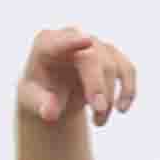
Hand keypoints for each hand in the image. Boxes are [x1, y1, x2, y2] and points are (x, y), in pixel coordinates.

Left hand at [16, 23, 137, 135]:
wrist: (53, 92)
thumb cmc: (39, 93)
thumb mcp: (32, 101)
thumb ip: (40, 105)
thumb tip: (50, 112)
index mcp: (46, 44)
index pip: (59, 42)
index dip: (72, 42)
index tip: (86, 41)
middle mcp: (72, 37)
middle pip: (92, 57)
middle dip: (97, 85)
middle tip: (98, 112)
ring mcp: (93, 43)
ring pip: (111, 66)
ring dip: (108, 99)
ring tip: (98, 123)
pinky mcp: (111, 55)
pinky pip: (127, 69)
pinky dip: (128, 91)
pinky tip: (122, 109)